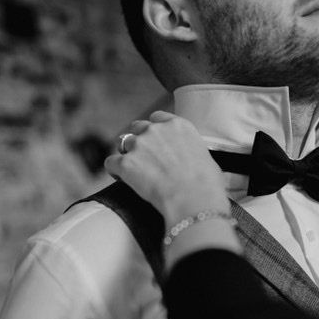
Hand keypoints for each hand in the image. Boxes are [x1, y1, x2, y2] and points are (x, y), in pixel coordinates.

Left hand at [105, 112, 228, 226]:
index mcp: (178, 125)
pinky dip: (115, 170)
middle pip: (138, 128)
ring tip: (134, 170)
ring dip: (127, 154)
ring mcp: (139, 145)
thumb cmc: (207, 184)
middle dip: (140, 141)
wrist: (193, 199)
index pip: (158, 118)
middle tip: (146, 159)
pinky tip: (121, 179)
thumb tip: (191, 161)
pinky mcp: (126, 163)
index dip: (156, 131)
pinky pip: (111, 163)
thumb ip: (191, 151)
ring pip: (123, 143)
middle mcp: (156, 130)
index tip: (157, 143)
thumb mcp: (206, 158)